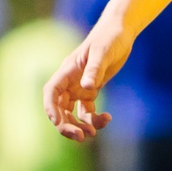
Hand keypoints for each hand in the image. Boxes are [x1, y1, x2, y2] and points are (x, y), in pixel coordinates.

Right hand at [44, 21, 129, 142]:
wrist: (121, 32)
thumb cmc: (109, 38)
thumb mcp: (102, 52)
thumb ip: (94, 70)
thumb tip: (87, 88)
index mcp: (66, 71)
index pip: (51, 93)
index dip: (51, 109)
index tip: (58, 123)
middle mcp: (69, 82)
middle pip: (59, 108)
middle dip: (66, 125)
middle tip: (81, 137)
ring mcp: (79, 88)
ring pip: (72, 113)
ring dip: (80, 125)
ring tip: (95, 132)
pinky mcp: (91, 91)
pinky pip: (87, 111)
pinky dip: (94, 119)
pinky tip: (107, 118)